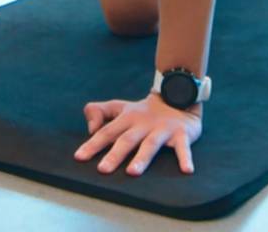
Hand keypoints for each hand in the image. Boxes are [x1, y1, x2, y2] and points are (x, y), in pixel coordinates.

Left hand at [74, 93, 202, 175]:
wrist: (177, 95)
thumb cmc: (143, 111)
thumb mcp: (119, 108)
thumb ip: (99, 112)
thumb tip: (90, 129)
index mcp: (126, 119)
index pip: (106, 132)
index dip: (93, 144)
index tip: (79, 157)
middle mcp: (143, 124)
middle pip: (126, 140)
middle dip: (114, 154)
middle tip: (103, 169)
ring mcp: (162, 129)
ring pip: (150, 144)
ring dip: (142, 158)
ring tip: (133, 172)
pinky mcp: (181, 134)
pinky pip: (183, 147)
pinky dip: (185, 158)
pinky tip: (187, 170)